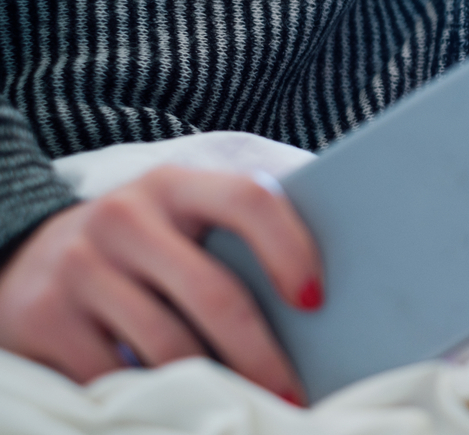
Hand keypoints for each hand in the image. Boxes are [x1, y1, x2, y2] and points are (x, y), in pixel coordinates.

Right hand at [0, 166, 320, 403]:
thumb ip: (237, 242)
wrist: (28, 260)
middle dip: (261, 355)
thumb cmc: (142, 248)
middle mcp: (124, 216)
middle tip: (291, 396)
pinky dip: (153, 399)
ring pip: (168, 346)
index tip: (314, 302)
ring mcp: (79, 264)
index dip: (290, 250)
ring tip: (244, 408)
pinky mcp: (42, 315)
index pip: (249, 200)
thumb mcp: (181, 224)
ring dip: (214, 387)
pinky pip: (114, 375)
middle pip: (214, 293)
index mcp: (175, 185)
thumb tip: (316, 303)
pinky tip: (177, 408)